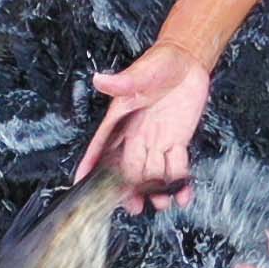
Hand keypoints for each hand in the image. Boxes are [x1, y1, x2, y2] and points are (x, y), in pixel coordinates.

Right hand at [81, 47, 212, 209]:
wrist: (188, 61)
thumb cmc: (160, 61)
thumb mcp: (142, 70)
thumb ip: (123, 81)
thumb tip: (100, 79)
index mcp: (121, 118)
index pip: (102, 144)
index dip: (91, 163)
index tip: (80, 182)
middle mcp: (136, 134)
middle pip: (127, 167)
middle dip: (127, 188)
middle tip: (132, 206)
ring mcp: (157, 141)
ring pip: (151, 173)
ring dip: (155, 190)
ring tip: (162, 203)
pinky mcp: (177, 142)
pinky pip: (177, 167)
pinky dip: (180, 183)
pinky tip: (184, 195)